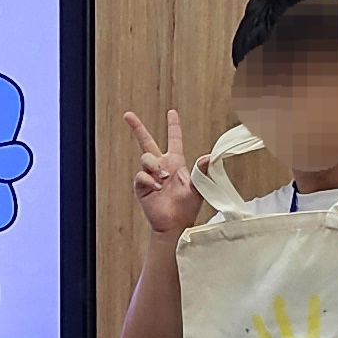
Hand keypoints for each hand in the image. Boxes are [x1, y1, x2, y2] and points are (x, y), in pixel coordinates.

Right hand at [123, 108, 203, 235]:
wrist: (175, 224)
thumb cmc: (187, 207)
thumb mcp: (198, 187)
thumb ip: (201, 170)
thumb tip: (210, 157)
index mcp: (176, 162)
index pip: (174, 139)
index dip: (173, 125)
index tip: (172, 112)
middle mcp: (161, 166)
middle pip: (147, 141)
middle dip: (137, 128)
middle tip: (128, 115)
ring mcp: (150, 175)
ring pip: (146, 158)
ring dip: (155, 166)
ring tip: (163, 178)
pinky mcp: (141, 186)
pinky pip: (141, 175)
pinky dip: (149, 180)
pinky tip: (156, 188)